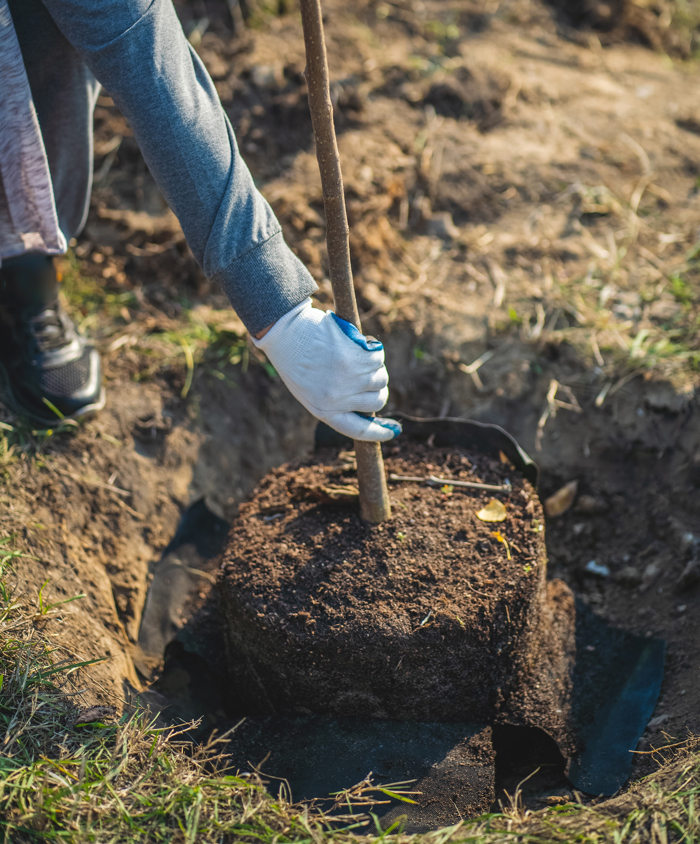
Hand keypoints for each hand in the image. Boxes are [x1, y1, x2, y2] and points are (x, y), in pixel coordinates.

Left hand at [252, 299, 400, 441]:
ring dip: (374, 365)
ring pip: (380, 377)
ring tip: (353, 352)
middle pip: (377, 401)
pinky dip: (372, 347)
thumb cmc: (294, 358)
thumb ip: (335, 400)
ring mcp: (350, 379)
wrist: (284, 332)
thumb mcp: (309, 389)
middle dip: (377, 387)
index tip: (393, 431)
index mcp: (324, 411)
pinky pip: (378, 356)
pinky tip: (356, 341)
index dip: (378, 432)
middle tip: (366, 372)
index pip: (359, 429)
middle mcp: (339, 399)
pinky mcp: (357, 358)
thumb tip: (367, 403)